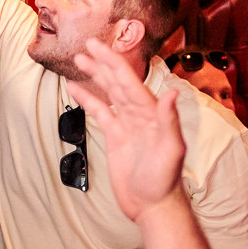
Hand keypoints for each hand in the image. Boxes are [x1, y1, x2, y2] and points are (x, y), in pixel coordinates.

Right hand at [64, 38, 186, 220]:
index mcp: (151, 112)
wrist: (152, 204)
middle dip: (102, 62)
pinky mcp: (116, 137)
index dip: (113, 61)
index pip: (129, 80)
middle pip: (117, 81)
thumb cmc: (165, 180)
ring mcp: (126, 124)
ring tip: (80, 60)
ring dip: (95, 76)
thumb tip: (171, 93)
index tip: (98, 47)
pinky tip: (76, 90)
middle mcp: (139, 113)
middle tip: (87, 44)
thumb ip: (169, 121)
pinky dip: (88, 100)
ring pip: (108, 93)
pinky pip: (100, 112)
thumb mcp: (171, 150)